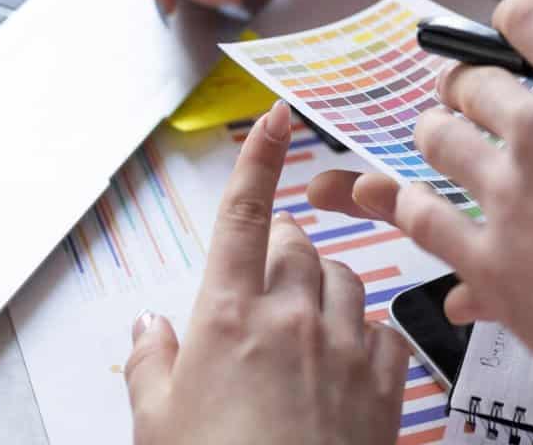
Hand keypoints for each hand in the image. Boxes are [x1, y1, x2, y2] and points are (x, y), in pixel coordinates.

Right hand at [126, 101, 410, 444]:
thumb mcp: (155, 423)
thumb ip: (148, 362)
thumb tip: (146, 327)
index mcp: (228, 315)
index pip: (245, 214)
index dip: (259, 158)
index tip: (274, 118)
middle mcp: (292, 317)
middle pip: (296, 244)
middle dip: (280, 249)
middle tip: (260, 285)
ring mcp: (344, 347)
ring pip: (344, 279)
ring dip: (323, 289)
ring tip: (299, 328)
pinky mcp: (386, 383)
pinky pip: (384, 330)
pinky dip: (366, 335)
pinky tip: (347, 361)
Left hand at [319, 0, 532, 444]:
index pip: (528, 17)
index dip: (518, 22)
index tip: (513, 32)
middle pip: (473, 82)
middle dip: (472, 85)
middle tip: (474, 97)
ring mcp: (508, 192)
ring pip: (439, 140)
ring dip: (439, 134)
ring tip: (443, 140)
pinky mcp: (490, 262)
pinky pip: (426, 219)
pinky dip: (417, 207)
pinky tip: (421, 206)